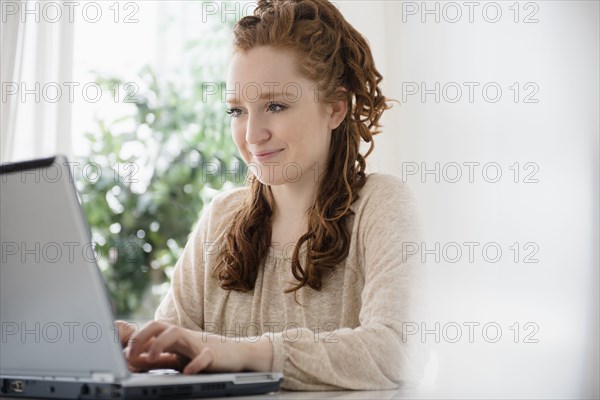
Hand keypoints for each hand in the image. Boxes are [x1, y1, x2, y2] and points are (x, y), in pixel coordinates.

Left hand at [124, 321, 273, 373]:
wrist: (238, 353)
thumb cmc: (206, 354)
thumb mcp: (180, 356)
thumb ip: (159, 358)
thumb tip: (134, 362)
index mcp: (175, 336)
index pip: (151, 328)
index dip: (136, 339)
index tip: (124, 355)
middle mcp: (184, 336)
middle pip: (159, 326)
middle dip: (142, 337)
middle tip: (130, 355)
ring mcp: (198, 343)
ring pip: (176, 334)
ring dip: (160, 344)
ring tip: (151, 358)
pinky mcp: (213, 354)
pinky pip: (203, 356)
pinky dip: (194, 364)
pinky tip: (187, 372)